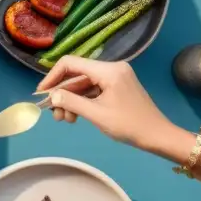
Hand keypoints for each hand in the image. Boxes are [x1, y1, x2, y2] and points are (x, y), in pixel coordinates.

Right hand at [36, 57, 171, 148]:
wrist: (159, 136)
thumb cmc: (129, 125)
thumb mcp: (97, 115)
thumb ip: (72, 102)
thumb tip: (51, 96)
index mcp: (108, 70)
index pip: (71, 63)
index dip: (52, 76)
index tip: (42, 94)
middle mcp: (111, 68)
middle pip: (76, 74)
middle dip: (62, 94)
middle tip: (54, 114)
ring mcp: (115, 77)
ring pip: (83, 84)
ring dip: (71, 100)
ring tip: (65, 120)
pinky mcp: (117, 86)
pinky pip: (93, 89)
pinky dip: (82, 101)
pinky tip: (76, 116)